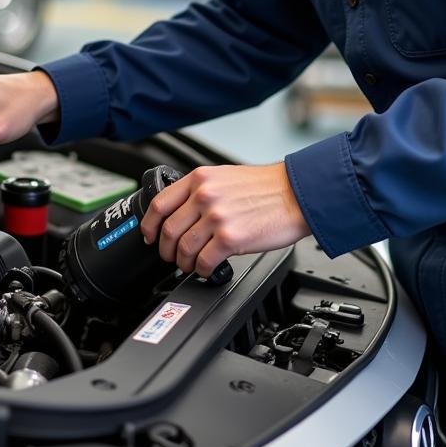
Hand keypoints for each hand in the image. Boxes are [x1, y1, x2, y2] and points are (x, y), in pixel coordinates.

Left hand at [139, 162, 310, 276]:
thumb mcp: (225, 176)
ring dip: (184, 263)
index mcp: (200, 179)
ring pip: (183, 249)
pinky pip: (203, 262)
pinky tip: (207, 268)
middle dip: (166, 250)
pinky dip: (201, 270)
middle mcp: (204, 195)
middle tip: (172, 257)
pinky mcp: (230, 238)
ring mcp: (216, 217)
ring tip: (191, 265)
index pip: (159, 204)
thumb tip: (182, 212)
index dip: (149, 225)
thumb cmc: (266, 187)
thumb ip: (201, 190)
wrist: (296, 194)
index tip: (149, 236)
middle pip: (168, 231)